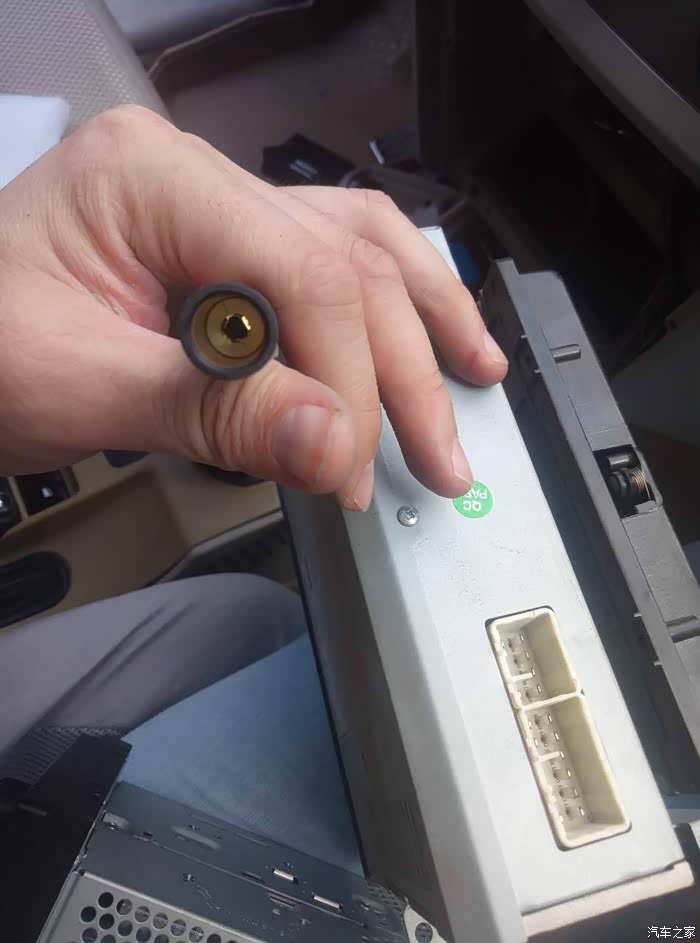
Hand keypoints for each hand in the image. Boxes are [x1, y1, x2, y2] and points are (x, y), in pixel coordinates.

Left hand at [0, 106, 506, 508]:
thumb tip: (335, 442)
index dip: (347, 375)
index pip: (300, 271)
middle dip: (399, 366)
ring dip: (423, 315)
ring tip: (477, 372)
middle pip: (342, 258)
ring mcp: (215, 207)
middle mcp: (196, 176)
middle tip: (436, 456)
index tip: (355, 465)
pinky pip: (323, 264)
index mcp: (153, 179)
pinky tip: (423, 331)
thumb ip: (212, 411)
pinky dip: (381, 308)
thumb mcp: (82, 388)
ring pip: (354, 245)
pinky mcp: (224, 249)